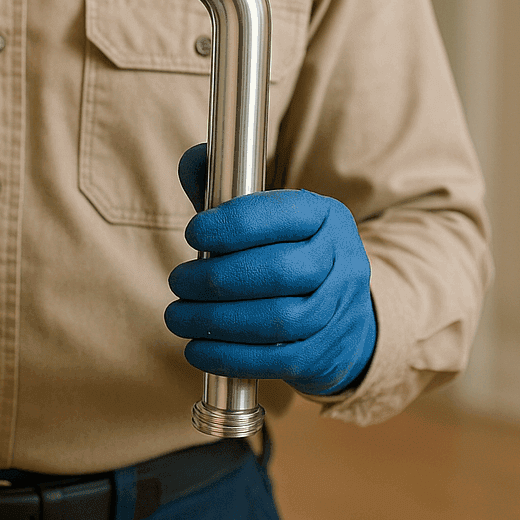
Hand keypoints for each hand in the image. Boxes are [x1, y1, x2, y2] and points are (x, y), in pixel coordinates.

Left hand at [164, 144, 376, 395]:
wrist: (338, 312)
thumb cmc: (282, 251)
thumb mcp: (262, 213)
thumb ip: (222, 183)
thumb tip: (195, 159)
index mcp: (325, 216)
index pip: (280, 215)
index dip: (232, 225)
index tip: (192, 233)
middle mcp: (341, 261)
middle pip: (279, 272)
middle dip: (216, 279)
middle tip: (177, 280)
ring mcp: (338, 311)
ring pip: (279, 320)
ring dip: (216, 321)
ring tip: (177, 316)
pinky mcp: (324, 352)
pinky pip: (277, 360)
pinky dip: (230, 357)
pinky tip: (197, 350)